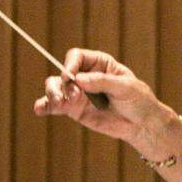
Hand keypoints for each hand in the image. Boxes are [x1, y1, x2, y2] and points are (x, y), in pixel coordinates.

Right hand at [34, 48, 175, 156]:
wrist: (142, 124)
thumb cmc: (139, 101)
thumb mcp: (126, 88)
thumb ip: (103, 82)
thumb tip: (78, 79)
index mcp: (99, 63)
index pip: (76, 56)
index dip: (70, 64)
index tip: (71, 76)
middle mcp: (85, 75)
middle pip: (62, 72)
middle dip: (62, 83)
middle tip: (73, 96)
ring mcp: (77, 92)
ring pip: (55, 87)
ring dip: (52, 93)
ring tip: (59, 104)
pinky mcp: (73, 109)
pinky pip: (54, 105)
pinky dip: (44, 106)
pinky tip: (39, 110)